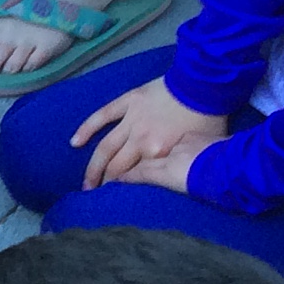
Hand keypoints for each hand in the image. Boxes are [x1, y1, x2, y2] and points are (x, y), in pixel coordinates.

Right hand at [72, 76, 230, 190]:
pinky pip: (102, 116)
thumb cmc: (208, 118)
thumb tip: (172, 175)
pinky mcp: (128, 103)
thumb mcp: (197, 150)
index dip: (125, 190)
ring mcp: (131, 121)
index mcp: (157, 154)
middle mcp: (140, 141)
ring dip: (93, 168)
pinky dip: (87, 129)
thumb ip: (179, 163)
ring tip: (85, 183)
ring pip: (105, 148)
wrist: (205, 84)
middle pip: (116, 167)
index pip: (136, 178)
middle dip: (104, 184)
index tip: (117, 199)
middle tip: (96, 196)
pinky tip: (75, 142)